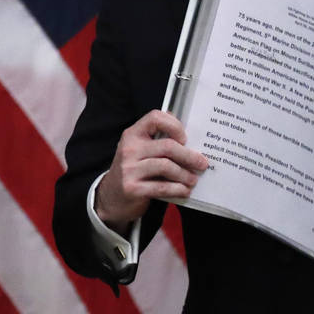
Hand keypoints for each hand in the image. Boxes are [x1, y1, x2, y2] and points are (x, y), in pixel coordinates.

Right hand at [94, 109, 206, 230]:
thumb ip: (157, 140)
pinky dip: (178, 189)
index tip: (185, 139)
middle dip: (189, 156)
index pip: (155, 118)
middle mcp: (129, 149)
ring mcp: (129, 169)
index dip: (174, 126)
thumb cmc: (133, 170)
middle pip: (168, 146)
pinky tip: (184, 190)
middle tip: (202, 163)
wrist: (111, 196)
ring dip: (186, 175)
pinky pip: (162, 187)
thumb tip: (188, 134)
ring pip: (167, 167)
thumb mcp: (139, 150)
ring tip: (193, 179)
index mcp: (132, 134)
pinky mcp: (132, 188)